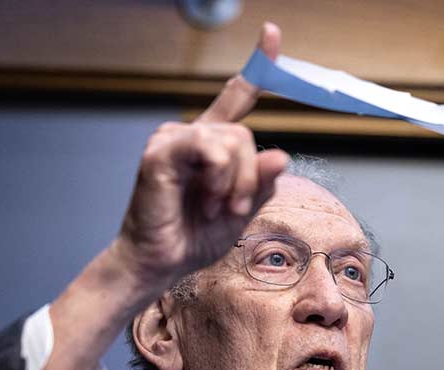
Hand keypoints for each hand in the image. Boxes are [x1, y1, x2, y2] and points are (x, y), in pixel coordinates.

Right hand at [41, 22, 287, 369]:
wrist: (162, 263)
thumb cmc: (196, 237)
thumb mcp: (243, 212)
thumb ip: (262, 183)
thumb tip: (281, 154)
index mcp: (212, 146)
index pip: (236, 97)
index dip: (258, 67)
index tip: (271, 33)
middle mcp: (192, 135)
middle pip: (245, 134)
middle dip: (250, 177)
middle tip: (234, 208)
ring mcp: (173, 139)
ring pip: (233, 140)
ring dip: (236, 183)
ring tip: (218, 208)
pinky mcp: (161, 151)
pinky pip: (209, 147)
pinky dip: (218, 176)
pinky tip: (206, 197)